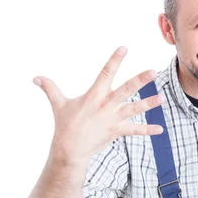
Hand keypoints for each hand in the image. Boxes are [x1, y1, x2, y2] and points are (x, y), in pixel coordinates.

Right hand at [33, 46, 165, 162]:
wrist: (69, 149)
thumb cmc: (64, 125)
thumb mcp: (58, 104)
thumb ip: (50, 88)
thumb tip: (35, 78)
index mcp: (94, 95)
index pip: (106, 73)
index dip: (115, 60)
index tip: (124, 48)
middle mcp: (106, 104)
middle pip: (127, 89)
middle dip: (141, 80)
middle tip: (153, 71)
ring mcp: (113, 118)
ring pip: (135, 108)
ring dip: (149, 103)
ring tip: (162, 98)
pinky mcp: (116, 131)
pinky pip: (135, 130)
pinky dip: (147, 130)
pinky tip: (160, 129)